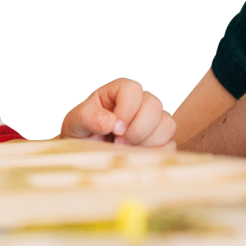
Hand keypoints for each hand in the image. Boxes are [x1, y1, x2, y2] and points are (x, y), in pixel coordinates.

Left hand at [59, 78, 176, 146]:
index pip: (133, 89)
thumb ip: (88, 117)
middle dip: (137, 129)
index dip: (126, 110)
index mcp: (119, 91)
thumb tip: (110, 121)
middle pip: (154, 106)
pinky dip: (154, 153)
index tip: (115, 129)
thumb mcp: (75, 122)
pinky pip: (170, 144)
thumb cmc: (82, 132)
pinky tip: (135, 156)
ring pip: (167, 124)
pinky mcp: (162, 140)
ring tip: (126, 149)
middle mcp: (140, 101)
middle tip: (119, 142)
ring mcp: (154, 120)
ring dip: (146, 141)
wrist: (87, 154)